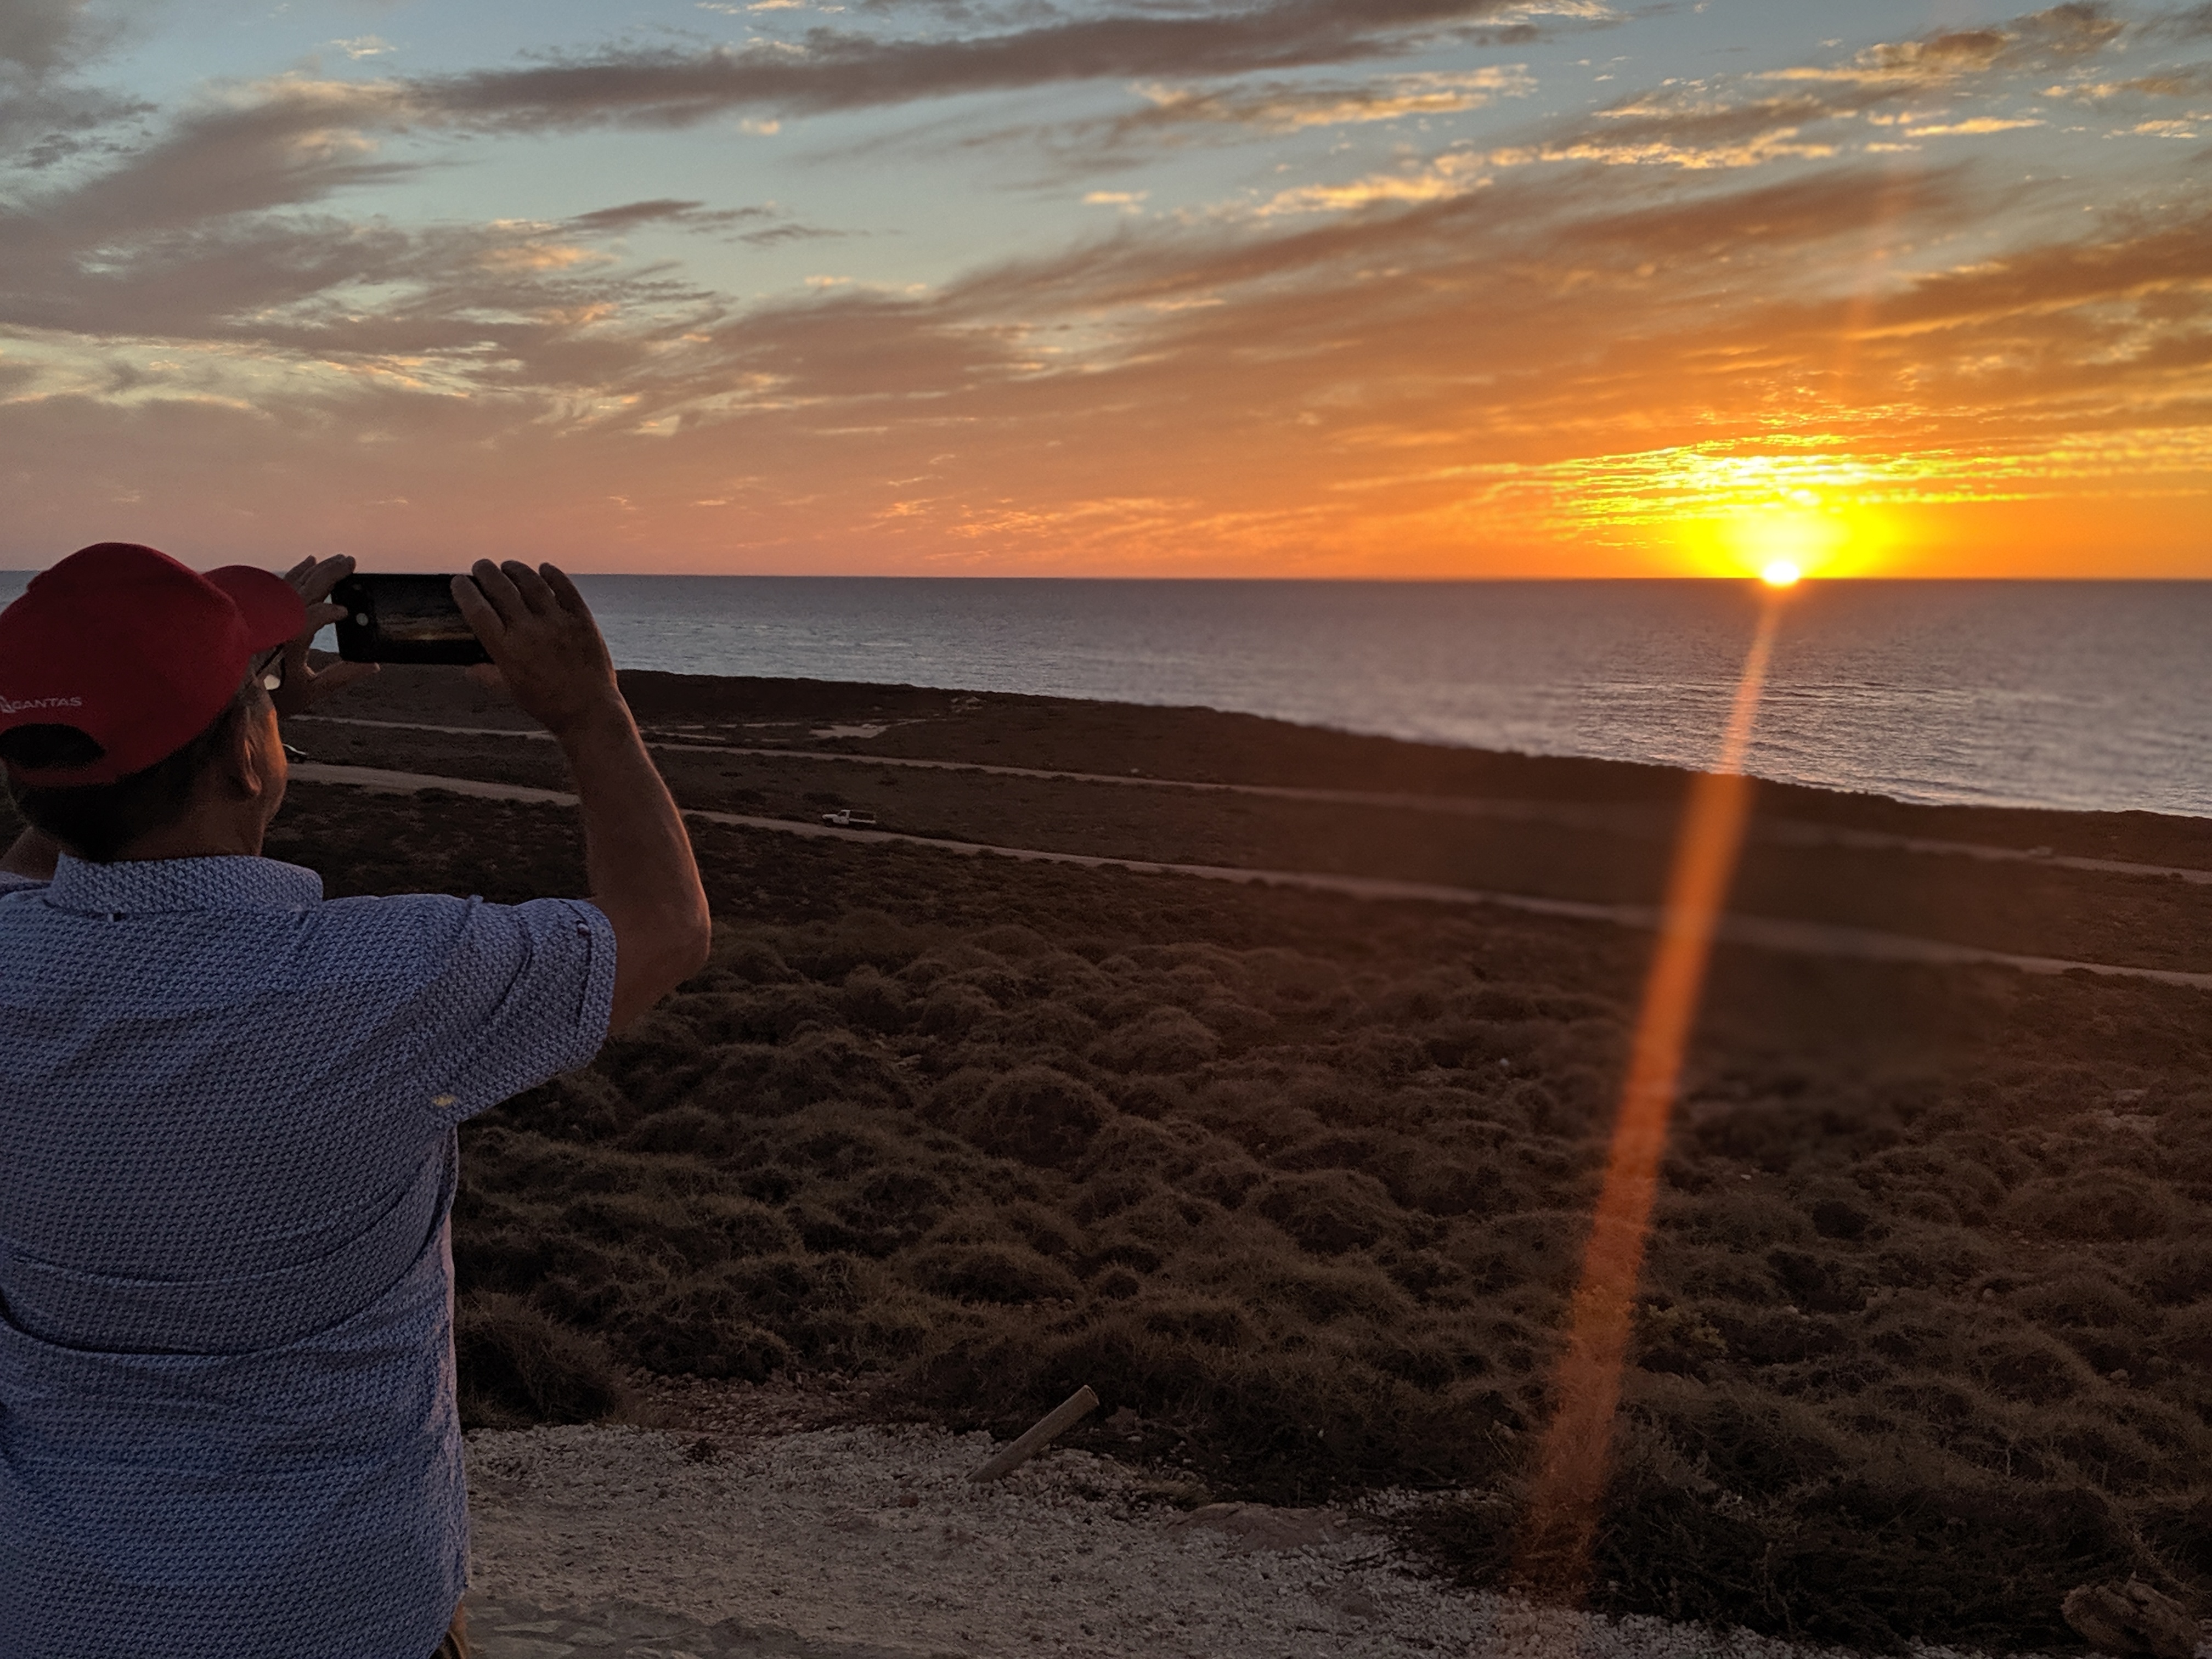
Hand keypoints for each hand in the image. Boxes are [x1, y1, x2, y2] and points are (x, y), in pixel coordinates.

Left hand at [271, 554, 379, 716]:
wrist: (232, 698)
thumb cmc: (270, 697)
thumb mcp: (309, 692)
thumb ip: (342, 676)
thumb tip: (371, 664)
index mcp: (288, 642)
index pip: (314, 615)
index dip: (331, 611)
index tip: (345, 613)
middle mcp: (274, 622)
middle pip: (304, 588)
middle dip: (329, 572)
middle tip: (350, 560)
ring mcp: (263, 614)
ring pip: (292, 583)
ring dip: (316, 570)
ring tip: (337, 560)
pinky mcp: (256, 611)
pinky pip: (277, 584)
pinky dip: (295, 572)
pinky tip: (308, 562)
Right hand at [450, 561, 620, 738]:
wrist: (589, 712)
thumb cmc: (548, 705)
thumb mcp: (512, 691)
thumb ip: (488, 676)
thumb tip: (468, 669)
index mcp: (507, 650)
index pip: (477, 610)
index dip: (465, 591)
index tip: (459, 582)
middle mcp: (530, 631)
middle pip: (501, 588)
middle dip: (486, 572)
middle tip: (481, 567)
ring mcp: (557, 623)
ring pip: (532, 582)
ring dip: (516, 569)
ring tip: (509, 566)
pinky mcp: (582, 620)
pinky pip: (565, 588)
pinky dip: (553, 575)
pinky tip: (544, 569)